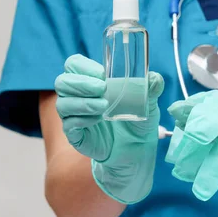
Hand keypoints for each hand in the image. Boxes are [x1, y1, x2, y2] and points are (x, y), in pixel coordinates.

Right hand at [55, 54, 163, 203]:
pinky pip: (69, 124)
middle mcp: (78, 96)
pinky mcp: (75, 135)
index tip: (103, 74)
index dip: (83, 66)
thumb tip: (155, 78)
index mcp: (91, 81)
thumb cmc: (137, 121)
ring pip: (62, 104)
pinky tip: (98, 120)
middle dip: (80, 82)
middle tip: (102, 88)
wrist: (136, 151)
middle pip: (62, 82)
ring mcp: (74, 116)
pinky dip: (82, 120)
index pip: (74, 65)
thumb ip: (150, 89)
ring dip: (82, 102)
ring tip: (104, 106)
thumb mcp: (148, 104)